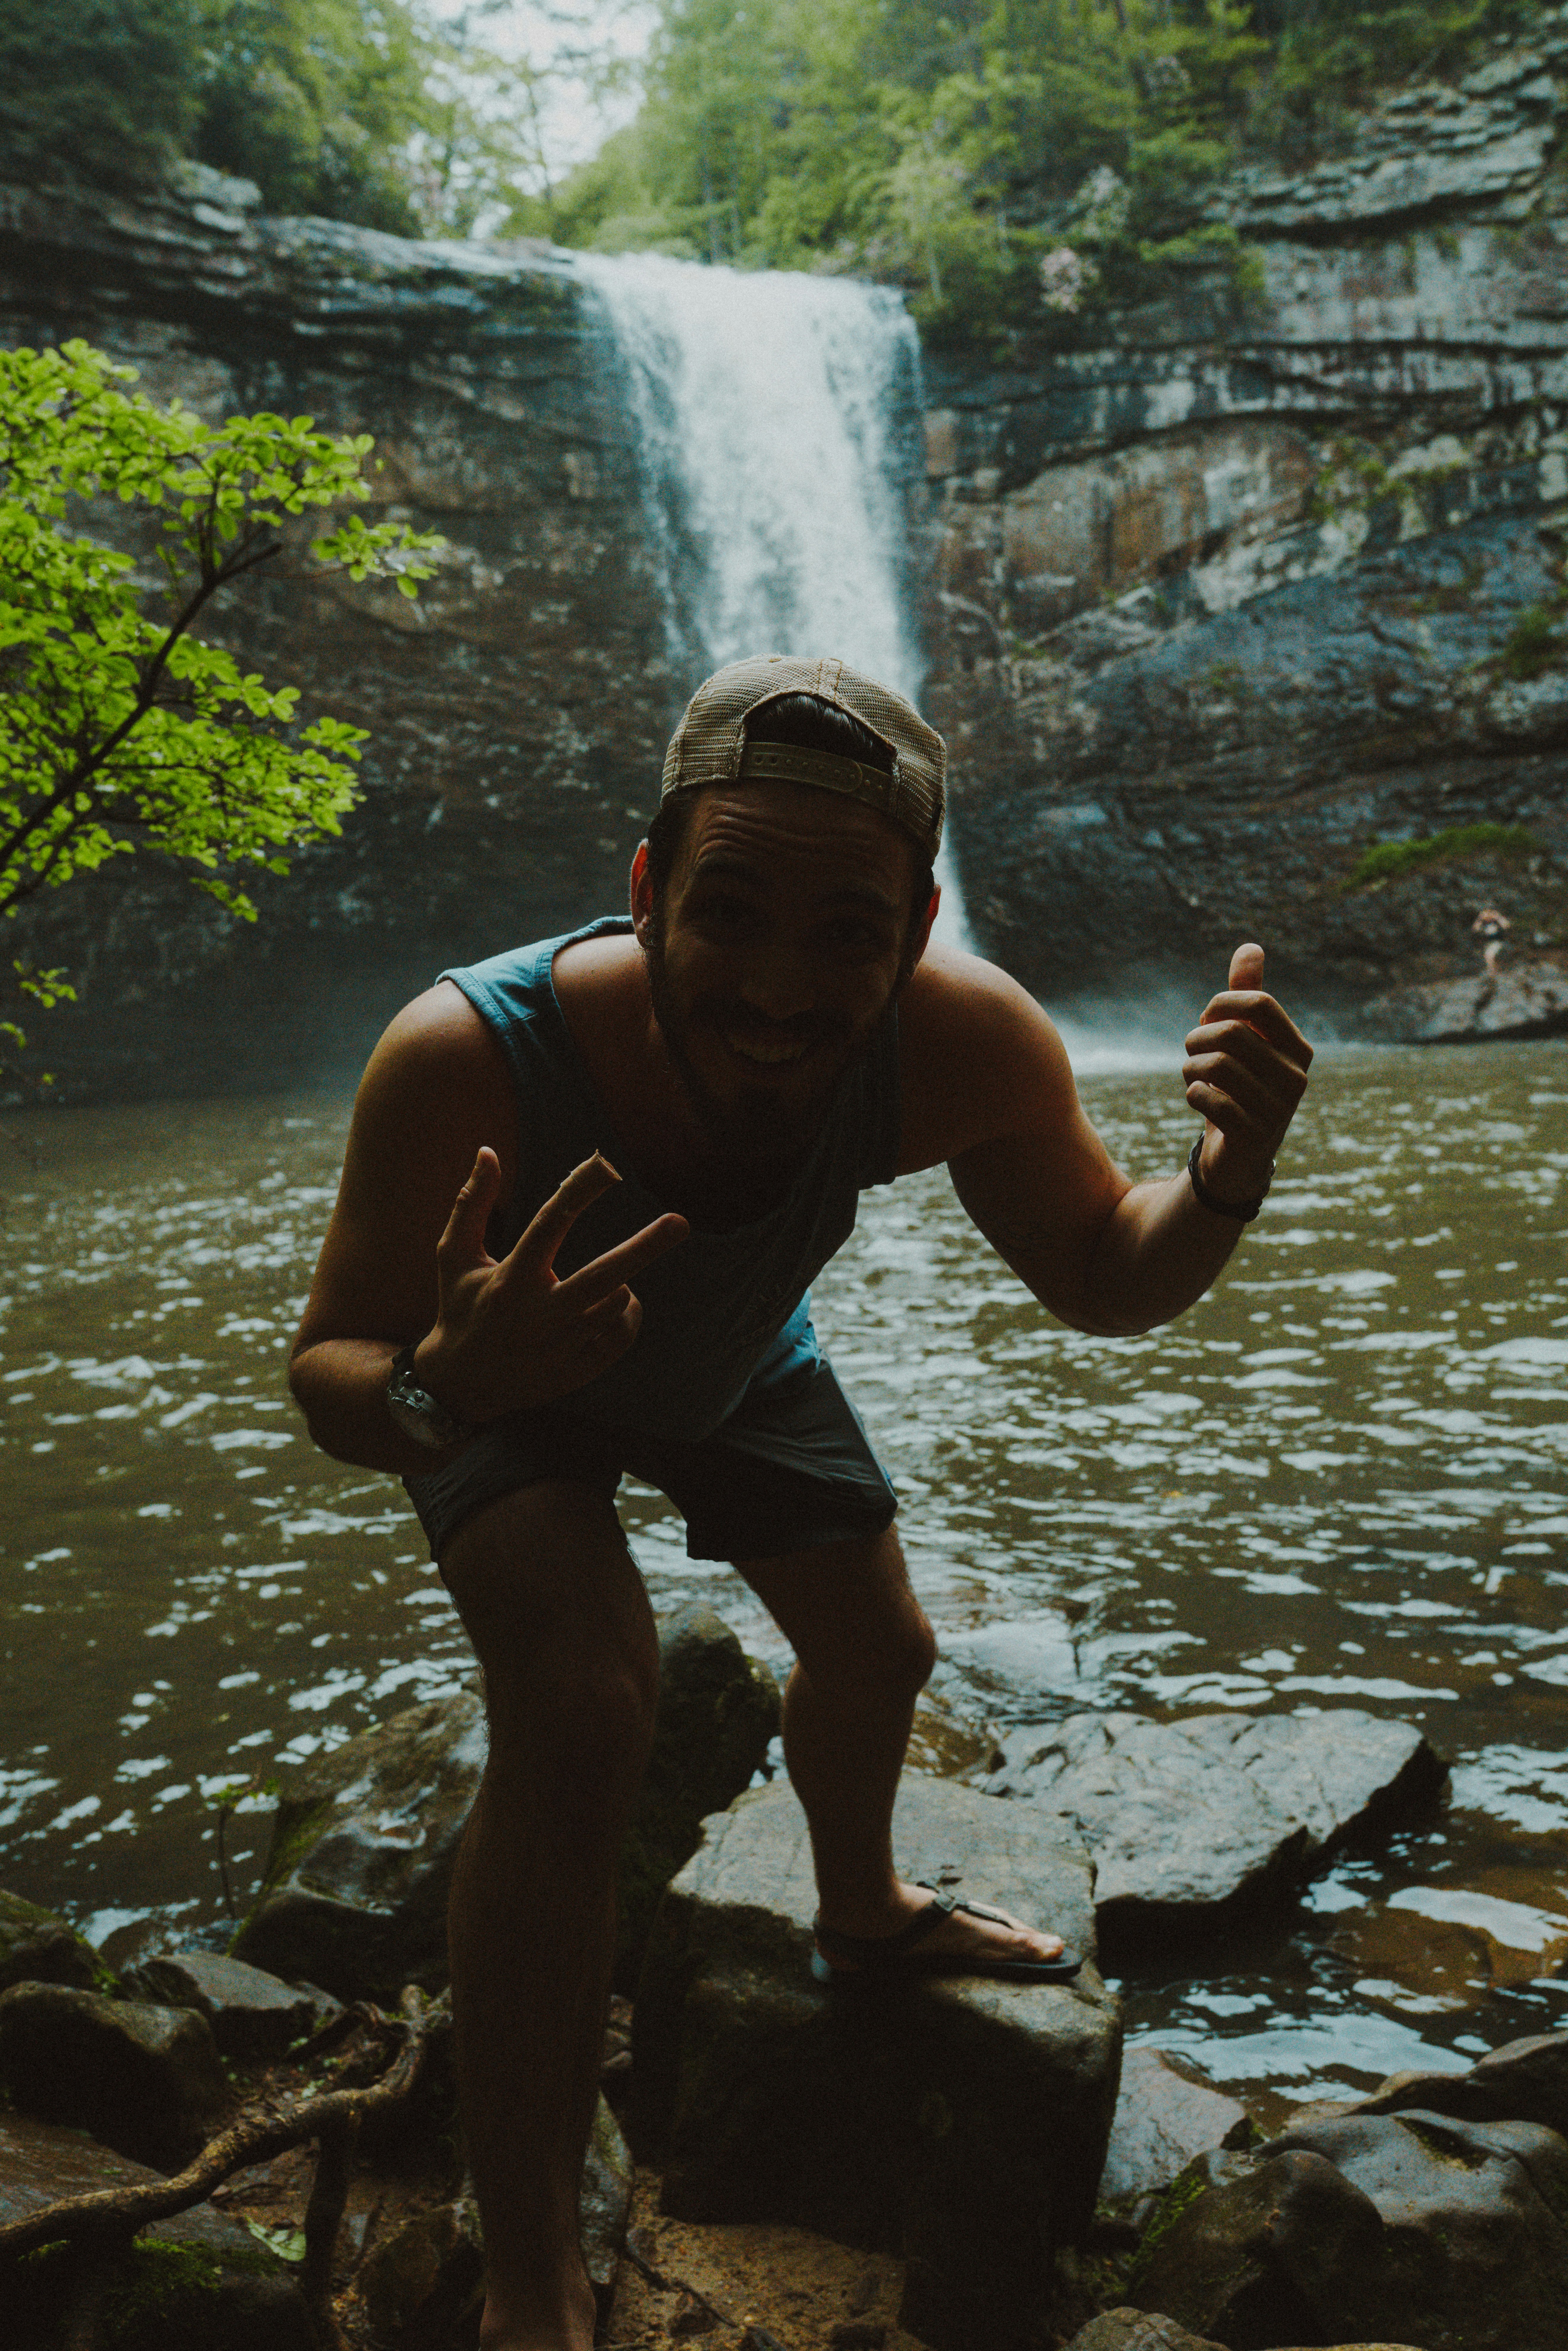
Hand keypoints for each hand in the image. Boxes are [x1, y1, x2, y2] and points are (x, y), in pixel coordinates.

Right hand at [414, 1149, 687, 1419]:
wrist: (461, 1385)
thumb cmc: (460, 1308)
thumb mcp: (453, 1256)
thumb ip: (472, 1203)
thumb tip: (487, 1151)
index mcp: (510, 1280)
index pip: (549, 1224)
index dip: (579, 1191)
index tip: (607, 1164)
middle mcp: (538, 1315)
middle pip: (601, 1277)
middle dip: (644, 1248)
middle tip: (680, 1222)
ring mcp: (561, 1347)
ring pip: (615, 1305)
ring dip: (623, 1283)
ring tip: (610, 1282)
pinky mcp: (577, 1371)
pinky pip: (621, 1335)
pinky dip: (625, 1314)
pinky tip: (609, 1307)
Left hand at [1183, 943, 1312, 1205]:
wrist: (1238, 1153)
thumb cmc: (1240, 1085)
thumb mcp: (1244, 1039)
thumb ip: (1246, 995)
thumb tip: (1250, 947)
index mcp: (1298, 1049)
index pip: (1259, 1003)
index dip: (1220, 1004)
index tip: (1206, 1018)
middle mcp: (1296, 1078)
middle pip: (1230, 1033)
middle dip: (1198, 1038)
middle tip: (1192, 1050)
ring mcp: (1278, 1110)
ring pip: (1215, 1066)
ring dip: (1190, 1067)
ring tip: (1192, 1075)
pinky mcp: (1252, 1136)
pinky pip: (1208, 1100)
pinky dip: (1193, 1094)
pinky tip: (1199, 1099)